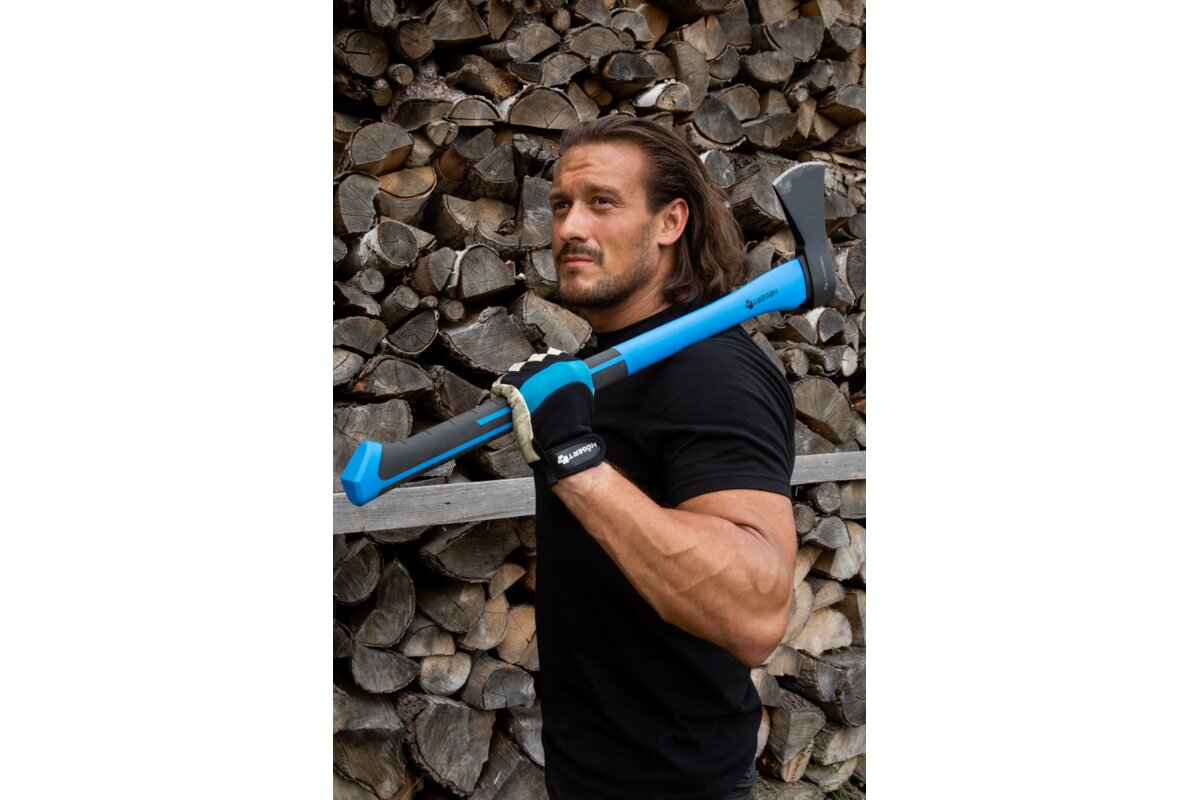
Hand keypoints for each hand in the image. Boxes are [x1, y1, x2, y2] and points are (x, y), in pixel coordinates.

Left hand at [491, 348, 605, 484]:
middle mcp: (551, 366)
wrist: (563, 442)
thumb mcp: (580, 396)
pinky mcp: (515, 388)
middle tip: (524, 390)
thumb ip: (570, 382)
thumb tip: (558, 376)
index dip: (541, 368)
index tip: (537, 378)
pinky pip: (500, 384)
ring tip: (511, 395)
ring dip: (511, 382)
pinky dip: (498, 392)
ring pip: (513, 372)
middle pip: (530, 363)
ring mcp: (532, 376)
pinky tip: (499, 398)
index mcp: (570, 366)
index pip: (549, 355)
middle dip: (525, 375)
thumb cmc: (572, 425)